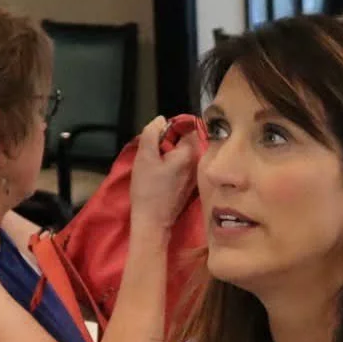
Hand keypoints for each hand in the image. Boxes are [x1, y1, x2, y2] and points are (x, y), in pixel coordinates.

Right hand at [128, 116, 198, 233]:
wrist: (153, 221)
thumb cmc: (147, 188)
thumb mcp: (145, 156)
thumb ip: (152, 133)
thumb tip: (161, 120)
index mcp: (190, 153)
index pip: (189, 127)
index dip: (173, 127)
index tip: (160, 136)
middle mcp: (198, 163)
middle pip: (187, 141)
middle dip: (171, 141)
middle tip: (155, 151)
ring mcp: (195, 176)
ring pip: (184, 154)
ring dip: (171, 154)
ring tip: (157, 164)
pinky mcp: (190, 185)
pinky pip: (184, 167)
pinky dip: (173, 166)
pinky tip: (162, 176)